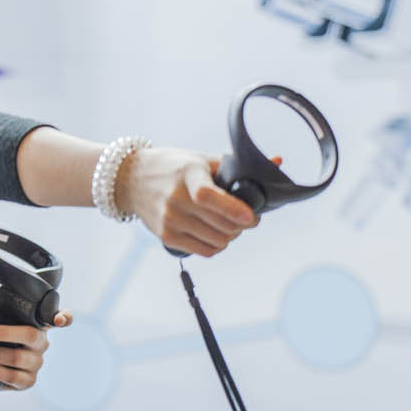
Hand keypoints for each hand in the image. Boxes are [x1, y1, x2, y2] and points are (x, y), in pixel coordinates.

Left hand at [0, 301, 72, 391]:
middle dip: (3, 334)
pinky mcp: (27, 381)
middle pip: (30, 336)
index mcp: (37, 321)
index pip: (59, 317)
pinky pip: (13, 377)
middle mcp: (41, 342)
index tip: (60, 320)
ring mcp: (36, 363)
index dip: (64, 318)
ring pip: (17, 358)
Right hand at [118, 147, 258, 256]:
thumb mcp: (200, 159)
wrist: (131, 180)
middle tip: (246, 217)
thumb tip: (278, 161)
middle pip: (221, 224)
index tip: (251, 216)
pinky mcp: (166, 236)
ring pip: (217, 241)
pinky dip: (217, 245)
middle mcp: (176, 198)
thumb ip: (235, 165)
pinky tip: (215, 234)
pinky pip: (204, 251)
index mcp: (188, 173)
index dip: (232, 209)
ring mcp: (169, 219)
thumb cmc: (173, 167)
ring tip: (229, 225)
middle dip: (242, 224)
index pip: (207, 195)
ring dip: (231, 236)